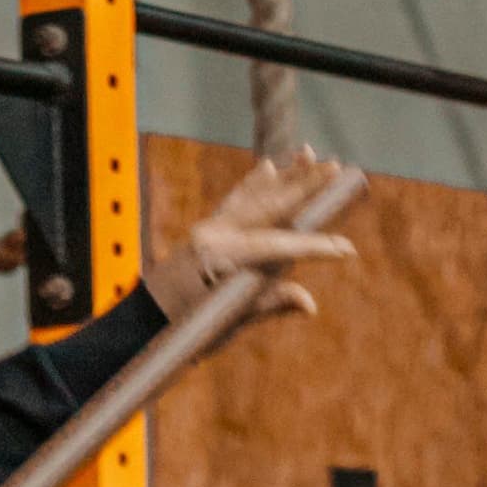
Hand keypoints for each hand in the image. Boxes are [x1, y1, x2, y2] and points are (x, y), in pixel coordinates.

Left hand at [154, 151, 358, 323]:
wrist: (141, 326)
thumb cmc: (181, 333)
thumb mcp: (226, 325)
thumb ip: (268, 306)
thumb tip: (309, 304)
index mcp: (221, 259)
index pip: (277, 248)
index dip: (313, 249)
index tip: (345, 249)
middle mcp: (214, 235)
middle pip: (269, 206)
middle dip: (305, 187)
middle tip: (335, 167)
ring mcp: (207, 229)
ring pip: (253, 196)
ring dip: (284, 176)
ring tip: (309, 153)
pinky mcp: (203, 230)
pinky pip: (234, 201)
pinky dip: (253, 184)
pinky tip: (268, 166)